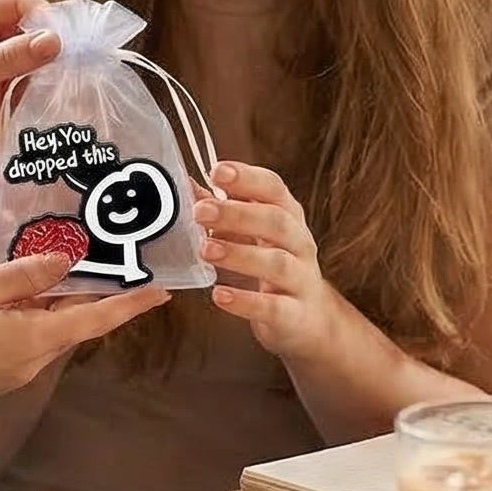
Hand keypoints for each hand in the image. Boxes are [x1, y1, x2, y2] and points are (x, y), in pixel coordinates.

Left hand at [0, 0, 59, 175]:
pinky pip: (23, 78)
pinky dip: (34, 87)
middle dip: (47, 44)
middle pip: (28, 25)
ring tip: (59, 85)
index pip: (17, 0)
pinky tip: (41, 99)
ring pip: (29, 52)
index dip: (43, 18)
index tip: (64, 45)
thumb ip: (7, 59)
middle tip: (70, 68)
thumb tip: (55, 42)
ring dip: (43, 67)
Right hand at [0, 252, 168, 406]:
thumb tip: (67, 262)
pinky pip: (23, 331)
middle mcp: (27, 361)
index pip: (96, 320)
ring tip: (71, 256)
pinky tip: (22, 276)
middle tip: (114, 254)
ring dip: (58, 294)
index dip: (131, 303)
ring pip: (47, 323)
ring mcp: (7, 368)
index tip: (164, 288)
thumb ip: (22, 274)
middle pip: (74, 320)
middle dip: (93, 288)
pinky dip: (30, 304)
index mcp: (31, 342)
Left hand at [195, 161, 353, 365]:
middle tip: (200, 211)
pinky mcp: (295, 314)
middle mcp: (299, 242)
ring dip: (240, 254)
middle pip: (276, 221)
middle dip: (237, 214)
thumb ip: (219, 209)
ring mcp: (301, 278)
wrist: (309, 318)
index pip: (273, 188)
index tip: (217, 171)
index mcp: (288, 216)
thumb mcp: (251, 233)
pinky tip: (219, 296)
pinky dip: (246, 301)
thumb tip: (181, 184)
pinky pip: (274, 307)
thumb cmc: (273, 264)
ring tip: (205, 250)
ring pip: (277, 262)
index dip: (247, 177)